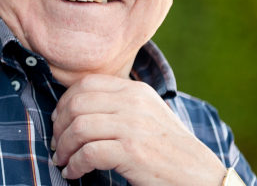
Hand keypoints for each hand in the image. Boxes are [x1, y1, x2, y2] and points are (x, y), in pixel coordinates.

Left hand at [50, 74, 224, 185]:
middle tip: (57, 144)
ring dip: (64, 147)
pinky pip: (88, 153)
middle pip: (77, 104)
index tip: (58, 120)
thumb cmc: (168, 148)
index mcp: (135, 90)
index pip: (87, 84)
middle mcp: (133, 103)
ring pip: (79, 128)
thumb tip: (77, 108)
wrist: (200, 173)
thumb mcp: (147, 114)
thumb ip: (119, 105)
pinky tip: (73, 172)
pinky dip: (75, 165)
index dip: (65, 102)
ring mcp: (132, 126)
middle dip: (59, 126)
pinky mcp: (132, 151)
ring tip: (62, 160)